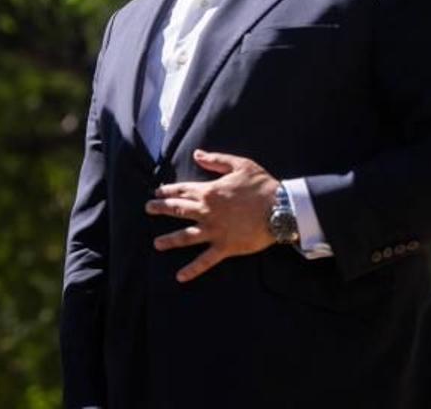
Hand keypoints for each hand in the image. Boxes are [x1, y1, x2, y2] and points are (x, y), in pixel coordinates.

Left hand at [145, 149, 279, 282]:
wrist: (282, 209)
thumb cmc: (262, 186)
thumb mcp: (240, 165)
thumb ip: (216, 160)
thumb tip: (196, 153)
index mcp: (208, 191)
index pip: (181, 190)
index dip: (167, 191)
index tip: (157, 192)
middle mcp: (206, 211)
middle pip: (177, 210)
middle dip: (160, 209)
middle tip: (148, 209)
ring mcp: (214, 230)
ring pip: (185, 236)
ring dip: (169, 240)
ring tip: (157, 244)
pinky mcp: (225, 247)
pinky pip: (205, 260)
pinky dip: (192, 269)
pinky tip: (180, 276)